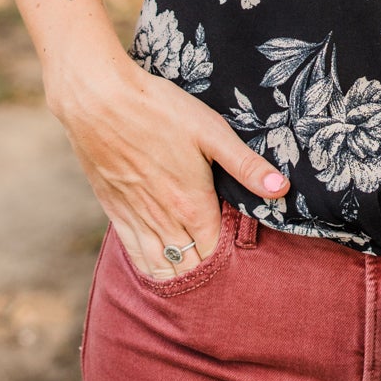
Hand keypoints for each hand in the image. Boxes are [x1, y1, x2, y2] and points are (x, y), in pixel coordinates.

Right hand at [49, 52, 288, 277]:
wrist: (99, 102)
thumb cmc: (159, 110)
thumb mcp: (211, 132)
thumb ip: (246, 165)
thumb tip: (281, 189)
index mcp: (193, 205)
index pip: (217, 252)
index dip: (231, 259)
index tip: (244, 258)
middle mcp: (165, 220)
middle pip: (191, 265)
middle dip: (208, 273)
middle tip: (224, 274)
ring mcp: (137, 218)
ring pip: (162, 266)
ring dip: (180, 275)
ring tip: (196, 278)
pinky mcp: (115, 211)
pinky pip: (134, 254)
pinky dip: (150, 268)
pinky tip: (159, 269)